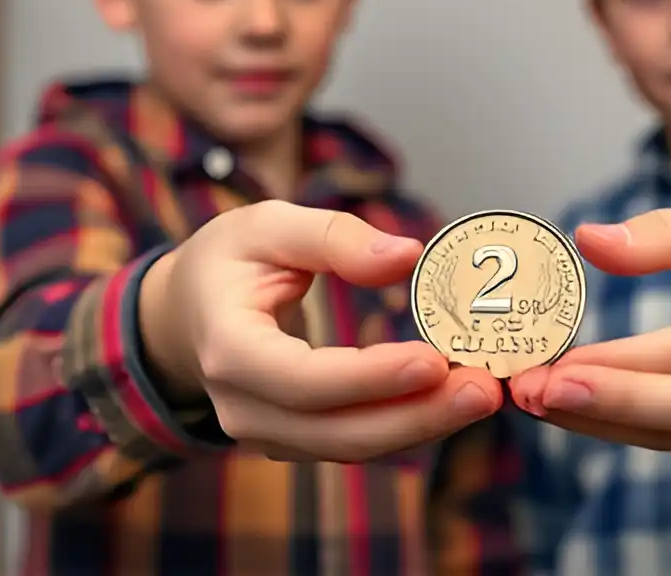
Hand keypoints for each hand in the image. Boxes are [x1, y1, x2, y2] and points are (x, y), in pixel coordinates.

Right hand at [139, 200, 501, 462]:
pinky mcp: (297, 439)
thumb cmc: (228, 261)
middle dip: (416, 416)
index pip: (303, 379)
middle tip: (483, 390)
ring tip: (483, 394)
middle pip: (336, 431)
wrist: (187, 312)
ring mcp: (267, 432)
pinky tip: (455, 400)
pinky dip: (408, 424)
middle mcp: (243, 406)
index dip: (369, 378)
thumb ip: (334, 236)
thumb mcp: (267, 225)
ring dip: (422, 425)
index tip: (433, 362)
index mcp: (229, 348)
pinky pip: (357, 441)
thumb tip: (407, 254)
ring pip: (352, 446)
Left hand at [509, 204, 670, 455]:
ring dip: (596, 421)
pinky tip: (565, 406)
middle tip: (534, 392)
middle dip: (603, 403)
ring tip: (532, 399)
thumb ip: (665, 232)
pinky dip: (613, 426)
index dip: (626, 361)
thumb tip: (590, 240)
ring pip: (670, 434)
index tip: (562, 361)